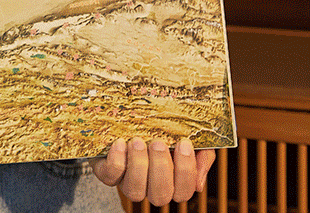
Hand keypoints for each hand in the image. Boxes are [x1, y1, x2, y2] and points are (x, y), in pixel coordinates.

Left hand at [90, 138, 215, 206]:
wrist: (128, 113)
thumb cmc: (162, 127)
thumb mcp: (189, 136)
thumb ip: (202, 156)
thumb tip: (198, 184)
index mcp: (171, 181)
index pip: (183, 192)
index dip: (185, 172)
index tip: (184, 143)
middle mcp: (149, 186)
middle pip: (159, 196)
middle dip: (161, 169)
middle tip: (158, 143)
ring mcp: (126, 181)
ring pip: (135, 191)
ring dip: (139, 167)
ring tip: (138, 142)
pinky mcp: (106, 171)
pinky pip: (110, 176)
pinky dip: (116, 161)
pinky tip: (121, 143)